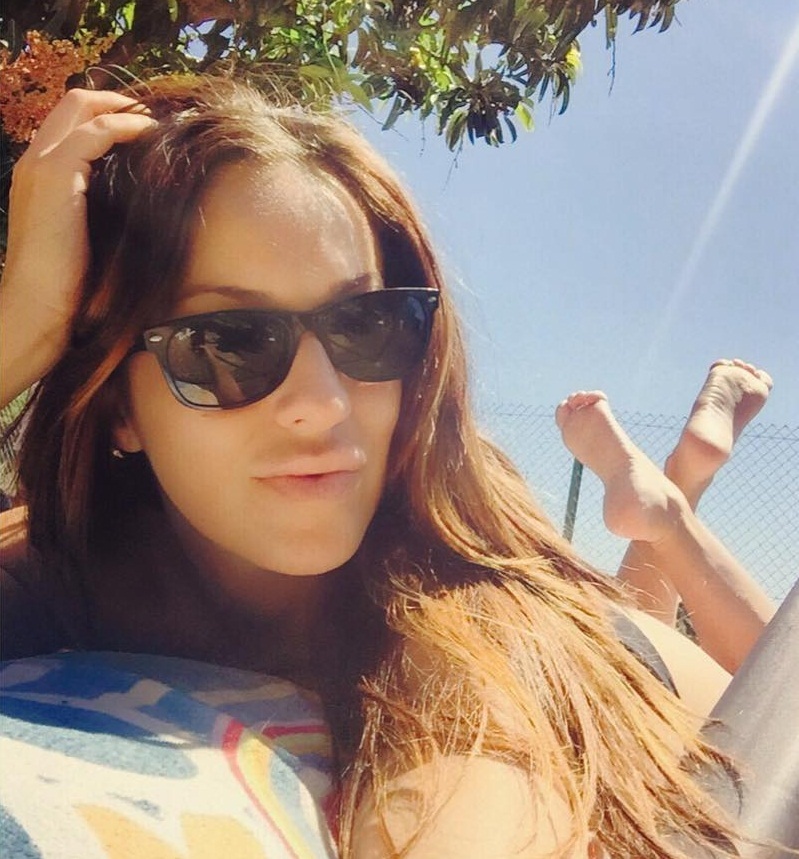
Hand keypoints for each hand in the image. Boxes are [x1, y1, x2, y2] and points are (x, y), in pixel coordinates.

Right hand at [0, 89, 156, 407]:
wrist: (38, 306)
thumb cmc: (68, 286)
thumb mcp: (88, 238)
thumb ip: (104, 211)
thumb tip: (146, 206)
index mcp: (39, 174)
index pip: (71, 123)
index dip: (109, 115)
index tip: (148, 128)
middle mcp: (35, 160)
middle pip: (75, 102)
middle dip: (119, 101)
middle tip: (160, 116)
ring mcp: (41, 163)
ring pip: (83, 106)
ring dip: (128, 109)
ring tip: (163, 123)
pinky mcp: (55, 174)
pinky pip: (97, 131)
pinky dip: (128, 127)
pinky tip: (154, 137)